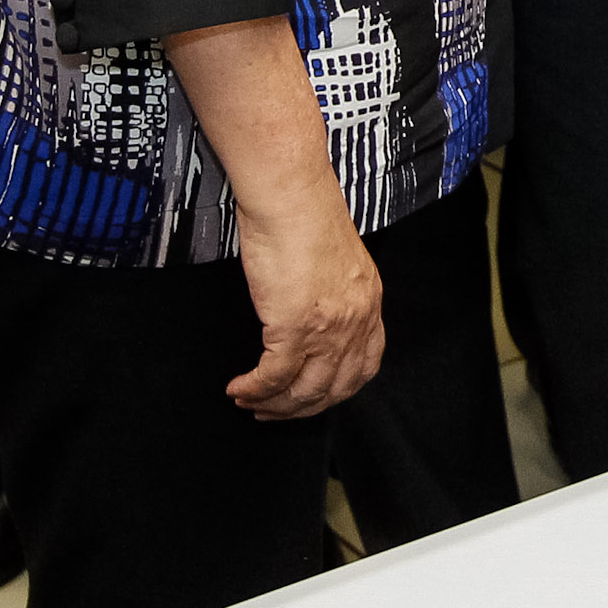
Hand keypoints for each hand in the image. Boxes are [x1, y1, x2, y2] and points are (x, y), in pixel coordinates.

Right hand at [228, 194, 384, 417]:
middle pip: (333, 388)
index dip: (336, 390)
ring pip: (303, 390)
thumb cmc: (304, 217)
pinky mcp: (294, 327)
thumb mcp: (336, 262)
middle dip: (300, 408)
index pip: (365, 366)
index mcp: (368, 302)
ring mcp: (328, 327)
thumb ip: (334, 294)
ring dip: (274, 405)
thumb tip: (312, 317)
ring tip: (250, 402)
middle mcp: (356, 320)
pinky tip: (239, 388)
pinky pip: (273, 377)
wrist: (290, 196)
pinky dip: (254, 389)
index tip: (311, 397)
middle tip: (272, 410)